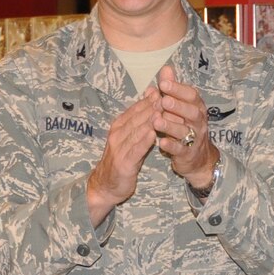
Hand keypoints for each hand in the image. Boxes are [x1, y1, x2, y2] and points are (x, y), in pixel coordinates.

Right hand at [87, 88, 159, 225]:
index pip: (136, 108)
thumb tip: (152, 98)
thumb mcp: (129, 137)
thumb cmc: (121, 159)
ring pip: (137, 131)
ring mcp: (119, 148)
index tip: (164, 88)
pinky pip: (135, 150)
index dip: (150, 99)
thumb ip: (140, 120)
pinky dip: (144, 141)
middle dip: (152, 106)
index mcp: (119, 126)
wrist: (106, 185)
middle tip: (167, 95)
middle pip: (137, 117)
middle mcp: (117, 134)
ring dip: (150, 120)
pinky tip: (153, 134)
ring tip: (163, 111)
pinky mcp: (123, 163)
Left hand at [154, 65, 217, 192]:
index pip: (191, 95)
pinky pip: (181, 150)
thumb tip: (165, 69)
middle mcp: (198, 122)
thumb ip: (172, 89)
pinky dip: (172, 146)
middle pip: (192, 112)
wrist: (197, 157)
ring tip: (156, 121)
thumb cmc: (185, 127)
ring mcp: (195, 139)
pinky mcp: (188, 154)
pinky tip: (161, 142)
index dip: (178, 89)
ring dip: (171, 126)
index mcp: (196, 108)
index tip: (163, 82)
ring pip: (185, 132)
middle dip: (178, 106)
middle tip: (163, 100)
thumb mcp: (180, 107)